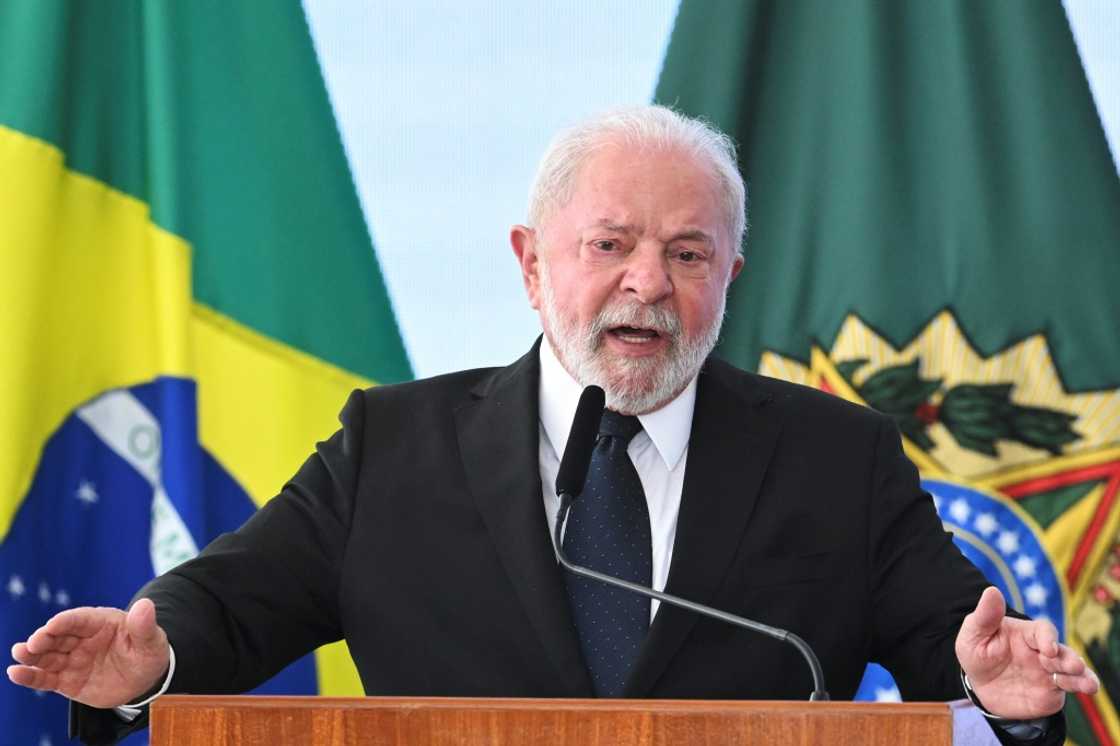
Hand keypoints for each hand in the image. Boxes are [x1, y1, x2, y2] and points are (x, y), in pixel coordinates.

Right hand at [7, 599, 170, 708]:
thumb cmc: (147, 653)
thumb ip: (144, 625)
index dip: (65, 622)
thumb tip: (145, 604)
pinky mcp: (66, 680)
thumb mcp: (151, 640)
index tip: (52, 626)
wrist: (145, 679)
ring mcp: (72, 659)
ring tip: (19, 654)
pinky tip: (16, 673)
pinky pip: (45, 678)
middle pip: (57, 636)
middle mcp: (81, 639)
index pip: (78, 619)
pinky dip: (30, 676)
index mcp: (100, 622)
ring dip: (31, 655)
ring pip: (47, 656)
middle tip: (32, 644)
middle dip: (43, 638)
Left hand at [956, 586, 1098, 718]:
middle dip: (1070, 659)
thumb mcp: (974, 634)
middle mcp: (1042, 652)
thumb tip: (992, 590)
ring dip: (1082, 675)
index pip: (1043, 630)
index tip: (1048, 649)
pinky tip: (1088, 688)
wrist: (980, 685)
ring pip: (1072, 671)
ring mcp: (1049, 672)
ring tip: (1088, 683)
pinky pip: (1068, 689)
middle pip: (1063, 652)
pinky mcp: (1051, 692)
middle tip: (1073, 666)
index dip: (1048, 638)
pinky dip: (1080, 687)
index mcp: (1026, 634)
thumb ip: (985, 616)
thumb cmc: (977, 653)